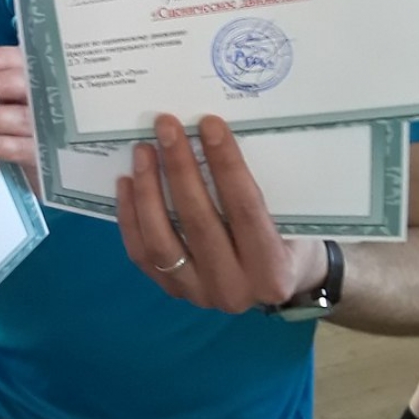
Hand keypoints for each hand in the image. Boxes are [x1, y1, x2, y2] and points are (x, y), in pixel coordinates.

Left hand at [0, 46, 36, 169]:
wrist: (47, 155)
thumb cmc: (25, 113)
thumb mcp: (15, 90)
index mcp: (43, 78)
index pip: (28, 62)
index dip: (4, 58)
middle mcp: (50, 100)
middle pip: (30, 87)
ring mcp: (47, 129)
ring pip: (22, 119)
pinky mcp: (38, 154)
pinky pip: (16, 148)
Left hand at [116, 114, 327, 312]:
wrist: (279, 282)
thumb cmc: (290, 238)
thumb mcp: (292, 217)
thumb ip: (260, 188)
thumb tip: (214, 136)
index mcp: (272, 271)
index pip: (244, 209)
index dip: (225, 164)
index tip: (209, 124)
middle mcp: (233, 290)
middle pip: (198, 221)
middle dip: (179, 167)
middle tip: (167, 127)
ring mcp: (198, 294)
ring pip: (161, 241)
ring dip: (149, 190)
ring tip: (143, 150)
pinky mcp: (172, 291)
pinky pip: (142, 253)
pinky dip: (131, 215)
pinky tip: (127, 181)